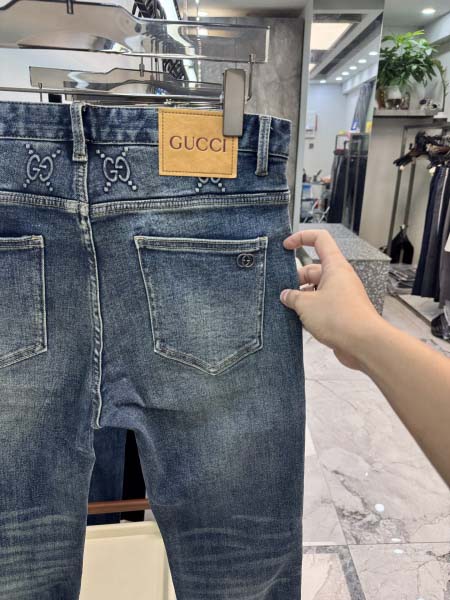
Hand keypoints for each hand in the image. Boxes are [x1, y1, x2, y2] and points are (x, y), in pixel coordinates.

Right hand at [280, 229, 383, 369]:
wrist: (364, 344)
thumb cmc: (339, 318)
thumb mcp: (306, 304)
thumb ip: (292, 297)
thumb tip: (286, 296)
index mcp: (335, 266)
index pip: (320, 239)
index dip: (301, 237)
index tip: (286, 246)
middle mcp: (340, 278)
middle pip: (313, 270)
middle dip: (295, 279)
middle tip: (282, 293)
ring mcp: (341, 295)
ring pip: (316, 290)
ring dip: (301, 298)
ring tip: (288, 309)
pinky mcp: (342, 312)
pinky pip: (321, 305)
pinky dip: (310, 311)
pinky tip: (299, 322)